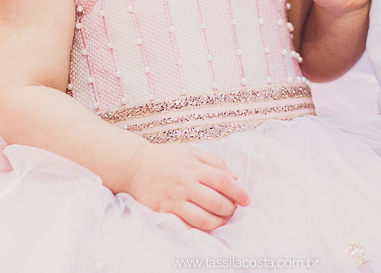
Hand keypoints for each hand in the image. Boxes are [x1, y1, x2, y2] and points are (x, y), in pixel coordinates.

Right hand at [126, 143, 249, 230]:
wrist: (135, 166)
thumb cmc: (166, 157)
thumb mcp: (191, 151)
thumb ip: (214, 162)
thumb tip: (234, 178)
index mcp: (194, 166)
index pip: (223, 181)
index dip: (238, 192)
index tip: (246, 199)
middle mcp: (185, 183)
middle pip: (216, 202)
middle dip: (230, 209)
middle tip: (233, 209)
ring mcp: (174, 199)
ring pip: (203, 218)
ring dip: (218, 222)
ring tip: (222, 219)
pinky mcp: (164, 211)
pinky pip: (186, 225)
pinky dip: (199, 229)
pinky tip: (206, 225)